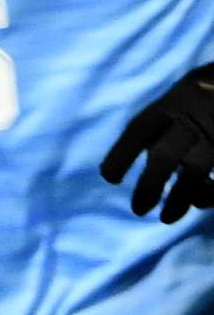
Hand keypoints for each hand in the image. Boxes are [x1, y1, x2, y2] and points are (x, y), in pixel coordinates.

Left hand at [101, 62, 213, 219]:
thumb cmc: (202, 97)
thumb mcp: (180, 97)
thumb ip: (160, 126)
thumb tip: (124, 166)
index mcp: (171, 104)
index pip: (139, 130)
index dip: (121, 156)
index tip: (111, 179)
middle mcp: (192, 119)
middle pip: (165, 156)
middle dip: (149, 185)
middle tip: (138, 209)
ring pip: (194, 172)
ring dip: (179, 199)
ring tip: (167, 218)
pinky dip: (209, 194)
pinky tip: (203, 202)